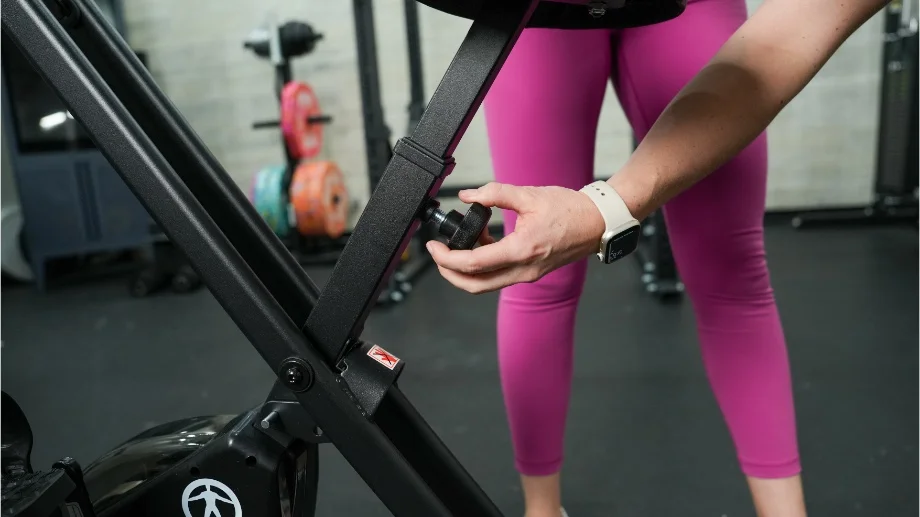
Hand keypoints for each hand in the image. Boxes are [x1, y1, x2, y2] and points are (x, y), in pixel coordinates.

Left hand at [426, 182, 604, 293]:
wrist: (597, 223)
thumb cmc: (571, 210)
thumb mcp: (529, 196)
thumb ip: (495, 194)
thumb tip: (468, 196)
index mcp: (522, 250)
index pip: (474, 264)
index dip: (447, 259)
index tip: (434, 247)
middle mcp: (524, 269)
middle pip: (475, 285)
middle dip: (450, 273)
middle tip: (438, 253)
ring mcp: (528, 274)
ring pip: (486, 284)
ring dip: (467, 268)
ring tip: (464, 240)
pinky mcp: (530, 272)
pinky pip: (499, 276)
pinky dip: (484, 264)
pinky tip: (484, 240)